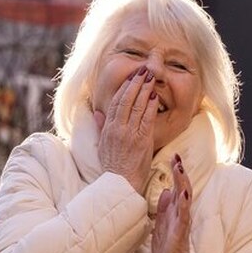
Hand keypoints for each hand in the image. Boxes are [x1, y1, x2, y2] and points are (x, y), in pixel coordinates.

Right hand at [96, 66, 157, 192]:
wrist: (120, 183)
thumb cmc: (113, 166)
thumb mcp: (102, 145)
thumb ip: (101, 127)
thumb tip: (97, 112)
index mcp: (108, 128)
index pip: (116, 102)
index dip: (124, 87)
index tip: (131, 77)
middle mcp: (118, 128)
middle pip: (126, 99)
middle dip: (135, 82)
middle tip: (143, 69)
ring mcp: (129, 134)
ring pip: (136, 106)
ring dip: (144, 89)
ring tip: (151, 76)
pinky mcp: (141, 140)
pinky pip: (146, 119)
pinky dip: (150, 106)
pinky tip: (154, 95)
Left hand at [152, 154, 190, 252]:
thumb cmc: (167, 252)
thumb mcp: (161, 227)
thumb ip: (164, 210)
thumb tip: (166, 191)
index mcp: (175, 213)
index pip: (178, 188)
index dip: (176, 173)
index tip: (173, 156)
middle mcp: (181, 217)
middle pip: (183, 190)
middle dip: (181, 173)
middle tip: (177, 156)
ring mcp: (182, 226)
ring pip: (185, 201)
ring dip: (183, 184)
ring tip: (180, 168)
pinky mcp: (181, 236)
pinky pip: (183, 219)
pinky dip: (183, 206)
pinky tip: (182, 195)